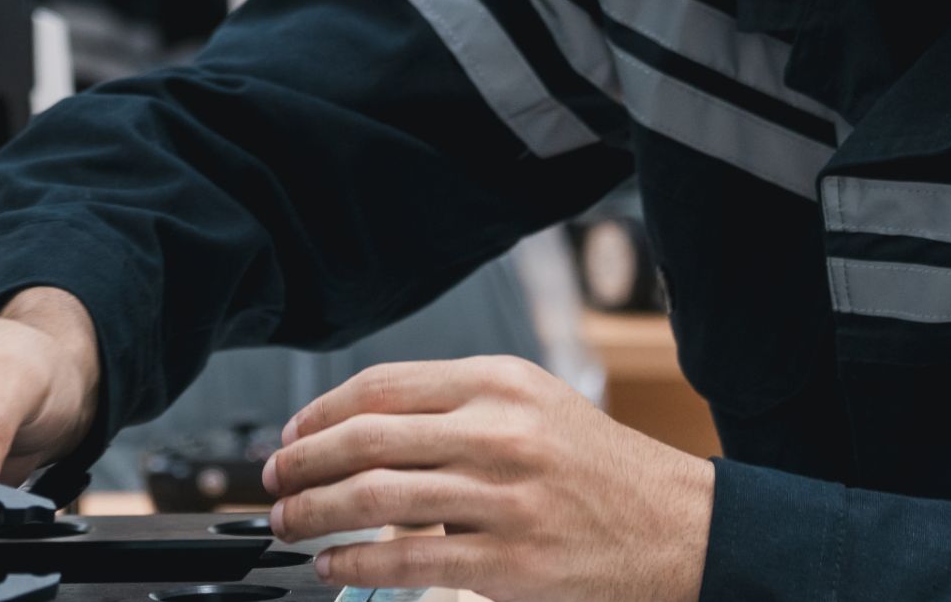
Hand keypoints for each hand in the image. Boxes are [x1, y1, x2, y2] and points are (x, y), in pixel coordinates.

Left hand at [263, 355, 713, 601]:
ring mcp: (503, 498)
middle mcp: (499, 432)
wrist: (677, 526)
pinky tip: (333, 567)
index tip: (290, 434)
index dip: (320, 413)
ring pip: (376, 500)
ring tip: (289, 524)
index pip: (382, 386)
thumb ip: (458, 409)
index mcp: (500, 383)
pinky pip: (408, 563)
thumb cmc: (602, 470)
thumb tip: (365, 428)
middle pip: (366, 439)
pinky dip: (356, 565)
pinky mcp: (508, 561)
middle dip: (302, 463)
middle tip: (273, 481)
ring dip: (314, 514)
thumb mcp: (536, 407)